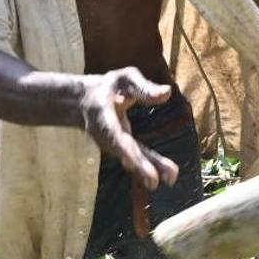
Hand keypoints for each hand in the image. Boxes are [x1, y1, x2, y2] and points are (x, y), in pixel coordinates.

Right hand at [77, 68, 179, 190]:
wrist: (87, 101)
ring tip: (170, 178)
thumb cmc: (110, 86)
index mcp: (101, 112)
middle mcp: (105, 133)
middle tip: (153, 179)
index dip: (120, 146)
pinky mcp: (123, 148)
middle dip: (137, 164)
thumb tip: (167, 93)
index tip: (129, 159)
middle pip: (121, 150)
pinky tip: (169, 177)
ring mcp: (113, 143)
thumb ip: (144, 87)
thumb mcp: (126, 78)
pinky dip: (151, 167)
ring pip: (130, 158)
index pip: (111, 131)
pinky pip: (137, 158)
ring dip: (148, 170)